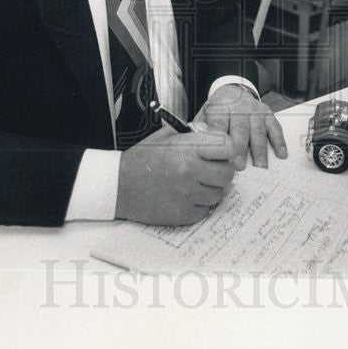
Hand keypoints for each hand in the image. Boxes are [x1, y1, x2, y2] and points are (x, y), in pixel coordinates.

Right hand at [115, 125, 234, 225]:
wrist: (119, 185)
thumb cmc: (144, 157)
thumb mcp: (168, 136)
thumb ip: (195, 134)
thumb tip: (218, 137)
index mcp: (187, 148)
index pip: (227, 147)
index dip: (225, 149)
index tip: (219, 152)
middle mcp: (190, 171)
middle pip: (228, 173)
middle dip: (222, 170)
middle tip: (210, 169)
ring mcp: (187, 195)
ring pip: (219, 193)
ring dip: (212, 188)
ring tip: (196, 182)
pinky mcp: (183, 214)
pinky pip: (206, 209)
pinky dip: (200, 203)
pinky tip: (187, 195)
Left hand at [193, 84, 287, 169]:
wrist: (232, 90)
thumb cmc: (216, 110)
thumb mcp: (204, 115)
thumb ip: (202, 130)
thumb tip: (198, 150)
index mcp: (220, 108)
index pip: (220, 124)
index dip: (221, 141)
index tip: (222, 158)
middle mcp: (239, 107)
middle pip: (240, 130)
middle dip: (240, 149)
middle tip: (240, 167)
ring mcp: (255, 110)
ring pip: (258, 131)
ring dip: (260, 151)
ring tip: (260, 168)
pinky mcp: (267, 113)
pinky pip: (275, 127)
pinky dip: (279, 141)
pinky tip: (281, 154)